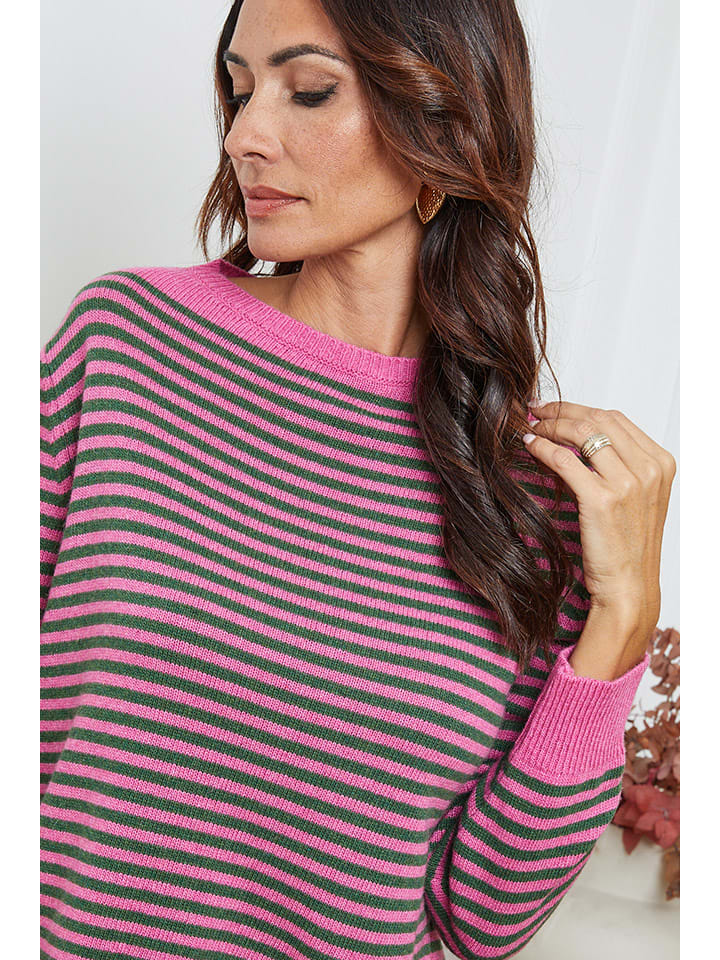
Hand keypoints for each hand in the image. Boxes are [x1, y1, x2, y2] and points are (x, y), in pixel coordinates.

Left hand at [523, 400, 675, 655]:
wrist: (629, 587)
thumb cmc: (627, 548)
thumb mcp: (634, 499)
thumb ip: (616, 466)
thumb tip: (575, 440)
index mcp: (661, 463)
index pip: (615, 418)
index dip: (580, 408)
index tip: (555, 409)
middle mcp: (649, 469)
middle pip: (598, 419)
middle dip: (561, 410)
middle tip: (534, 411)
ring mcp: (628, 483)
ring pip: (581, 432)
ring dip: (549, 425)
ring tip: (530, 427)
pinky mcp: (602, 500)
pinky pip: (565, 460)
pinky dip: (543, 447)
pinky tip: (529, 446)